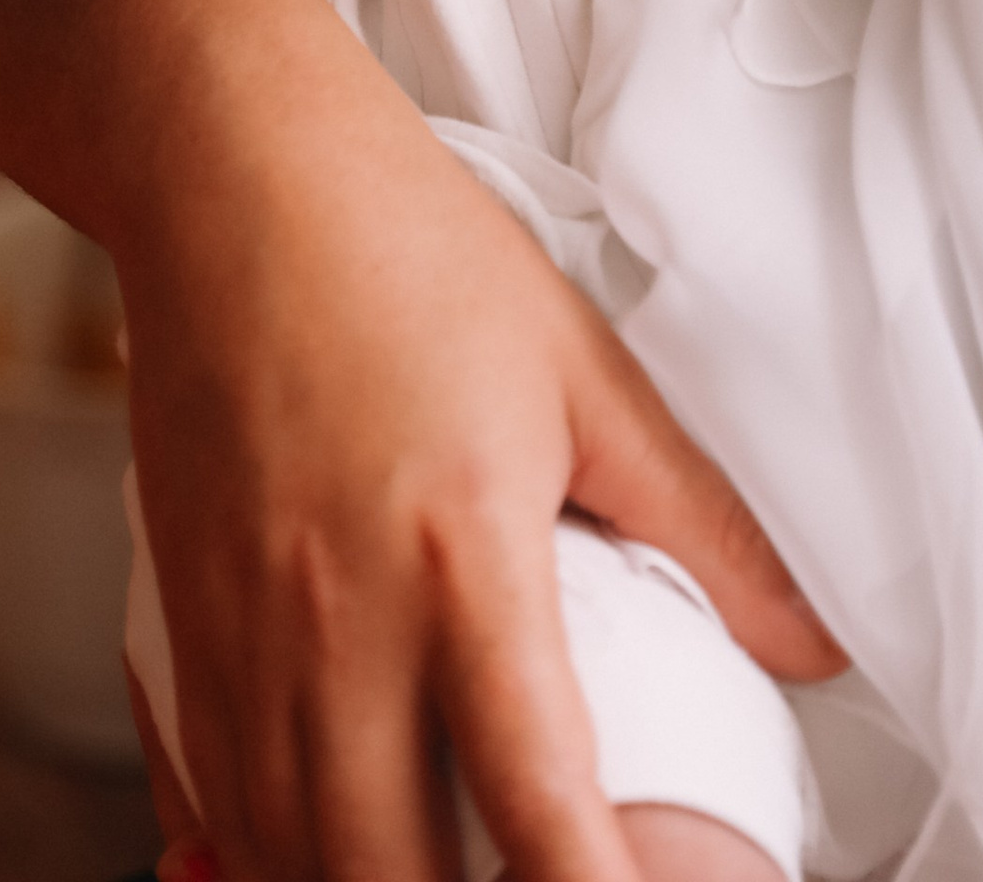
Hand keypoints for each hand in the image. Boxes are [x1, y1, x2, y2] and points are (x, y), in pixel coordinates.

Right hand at [115, 24, 839, 881]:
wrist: (230, 171)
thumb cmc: (403, 249)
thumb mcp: (580, 371)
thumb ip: (701, 524)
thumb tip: (811, 641)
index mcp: (462, 557)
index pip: (538, 800)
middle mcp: (339, 619)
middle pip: (387, 871)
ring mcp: (241, 631)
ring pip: (284, 856)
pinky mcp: (172, 622)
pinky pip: (203, 798)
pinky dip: (251, 860)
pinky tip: (299, 866)